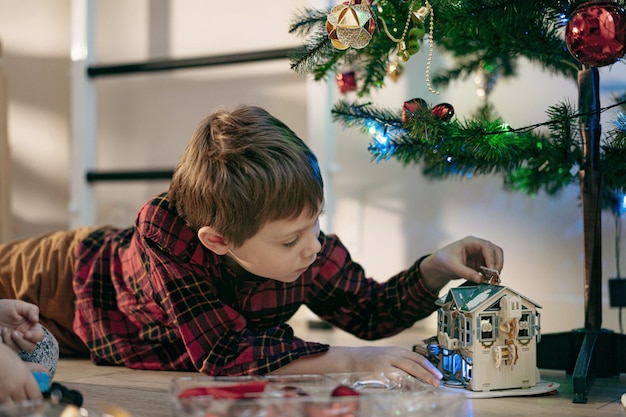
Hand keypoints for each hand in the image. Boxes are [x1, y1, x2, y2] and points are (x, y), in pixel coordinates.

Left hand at [0, 300, 44, 351]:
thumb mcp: (20, 306)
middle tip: (14, 333)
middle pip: (31, 347)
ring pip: (19, 350)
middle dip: (23, 342)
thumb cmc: (7, 308)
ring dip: (12, 342)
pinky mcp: (6, 346)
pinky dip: (5, 343)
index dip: (35, 337)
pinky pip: (9, 351)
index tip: (26, 334)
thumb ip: (31, 311)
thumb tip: (37, 320)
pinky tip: (1, 333)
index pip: (40, 336)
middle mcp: (25, 337)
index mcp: (32, 327)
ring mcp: (15, 342)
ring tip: (4, 330)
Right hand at [0, 343, 43, 404]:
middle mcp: (15, 388)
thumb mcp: (24, 363)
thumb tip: (46, 373)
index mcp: (26, 378)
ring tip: (20, 402)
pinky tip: (10, 399)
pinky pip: (5, 405)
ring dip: (18, 407)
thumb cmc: (7, 358)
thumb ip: (35, 369)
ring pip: (15, 409)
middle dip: (29, 405)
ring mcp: (4, 393)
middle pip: (26, 405)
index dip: (39, 402)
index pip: (36, 397)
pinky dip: (8, 405)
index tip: (40, 404)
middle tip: (30, 403)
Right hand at [270, 346, 442, 386]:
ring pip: (406, 373)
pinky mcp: (377, 373)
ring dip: (418, 381)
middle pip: (414, 364)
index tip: (439, 375)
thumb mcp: (386, 356)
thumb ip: (400, 362)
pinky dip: (404, 386)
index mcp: (395, 351)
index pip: (417, 357)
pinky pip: (394, 380)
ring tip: (427, 387)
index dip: (429, 367)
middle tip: (437, 383)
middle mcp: (391, 355)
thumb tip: (418, 373)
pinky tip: (410, 391)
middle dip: (428, 374)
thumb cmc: (368, 360)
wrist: (347, 359)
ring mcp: (384, 364)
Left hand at [419, 236, 503, 292]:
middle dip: (498, 262)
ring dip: (496, 268)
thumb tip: (480, 280)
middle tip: (496, 275)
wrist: (439, 265)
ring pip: (496, 258)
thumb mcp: (453, 267)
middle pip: (495, 251)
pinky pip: (491, 266)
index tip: (491, 269)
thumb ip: (466, 273)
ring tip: (493, 279)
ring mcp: (480, 254)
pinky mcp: (480, 262)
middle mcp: (477, 246)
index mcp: (470, 242)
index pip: (487, 246)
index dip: (491, 257)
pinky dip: (492, 273)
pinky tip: (489, 280)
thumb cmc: (443, 260)